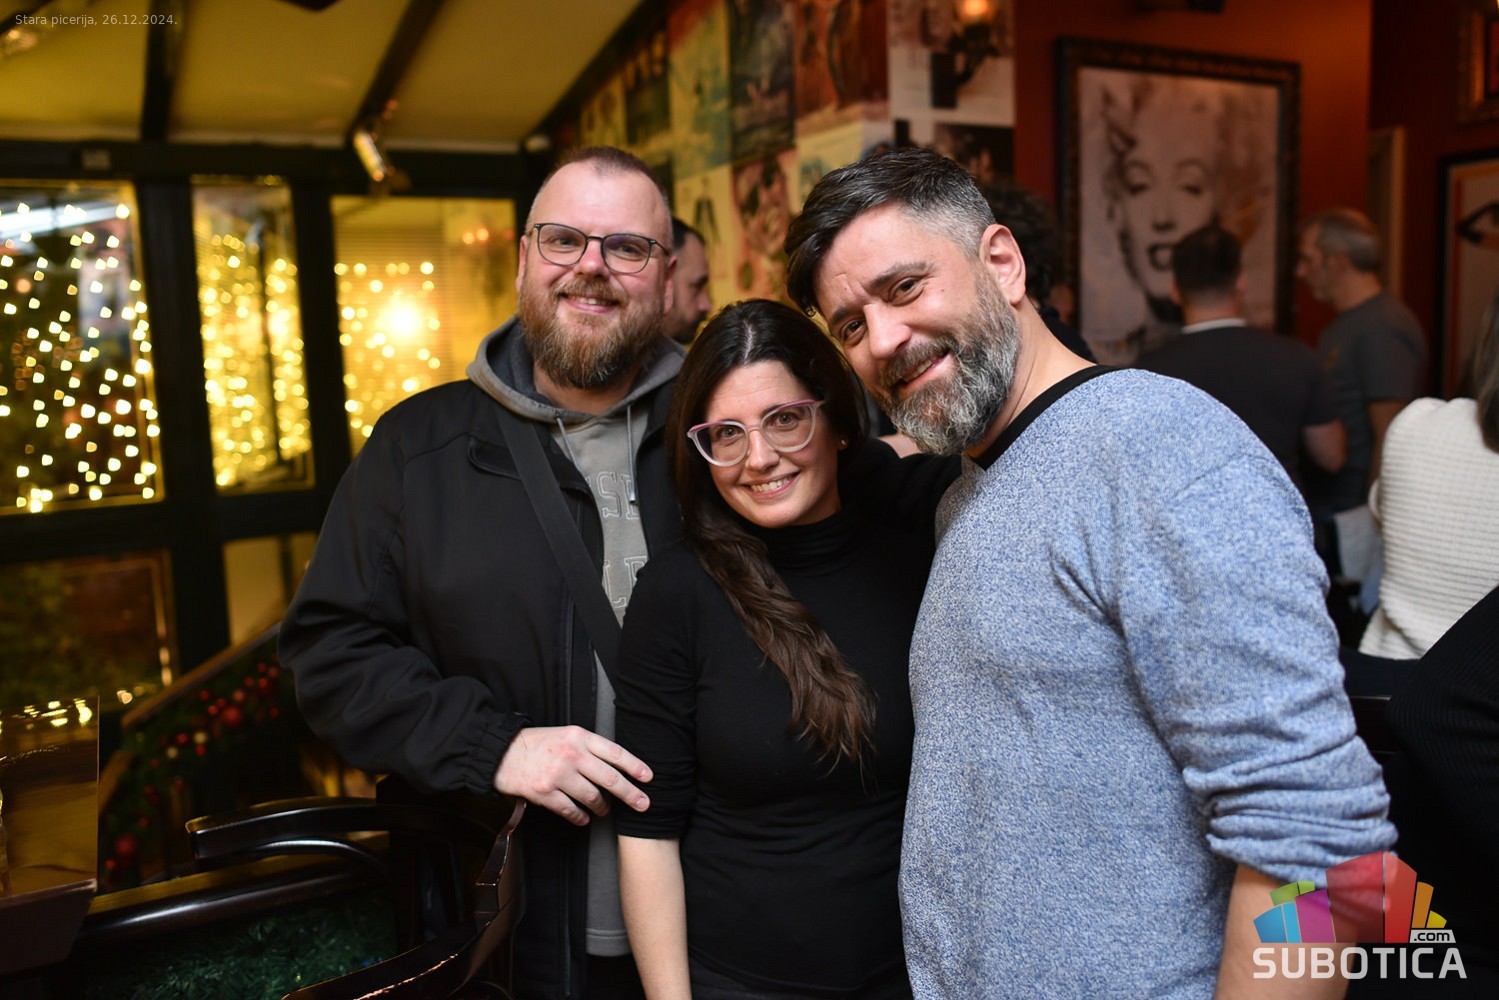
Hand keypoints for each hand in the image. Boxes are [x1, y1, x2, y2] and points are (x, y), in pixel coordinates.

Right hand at [493, 725, 651, 825]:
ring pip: (592, 797)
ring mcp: (558, 775)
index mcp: (579, 737)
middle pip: (609, 778)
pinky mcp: (545, 793)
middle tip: (643, 804)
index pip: (615, 753)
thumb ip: (588, 746)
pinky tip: (584, 819)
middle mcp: (571, 754)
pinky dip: (580, 817)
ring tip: (604, 810)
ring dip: (602, 807)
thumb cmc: (536, 744)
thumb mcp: (565, 734)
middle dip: (630, 794)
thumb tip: (614, 765)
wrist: (501, 754)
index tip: (648, 778)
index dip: (635, 766)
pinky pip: (571, 810)